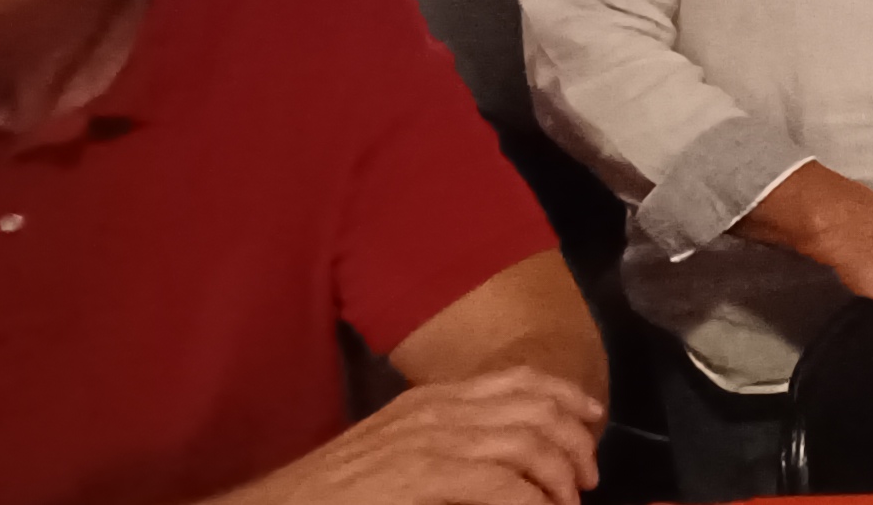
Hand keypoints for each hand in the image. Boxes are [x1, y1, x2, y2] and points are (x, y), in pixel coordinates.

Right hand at [216, 366, 603, 504]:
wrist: (281, 504)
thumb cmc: (336, 489)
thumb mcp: (396, 451)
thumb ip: (444, 446)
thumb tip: (497, 462)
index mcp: (432, 399)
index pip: (519, 380)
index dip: (566, 396)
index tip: (591, 419)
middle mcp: (437, 410)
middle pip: (535, 407)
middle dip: (573, 440)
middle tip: (585, 479)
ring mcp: (430, 441)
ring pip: (527, 442)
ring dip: (558, 476)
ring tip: (566, 501)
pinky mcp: (424, 475)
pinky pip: (502, 484)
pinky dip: (531, 501)